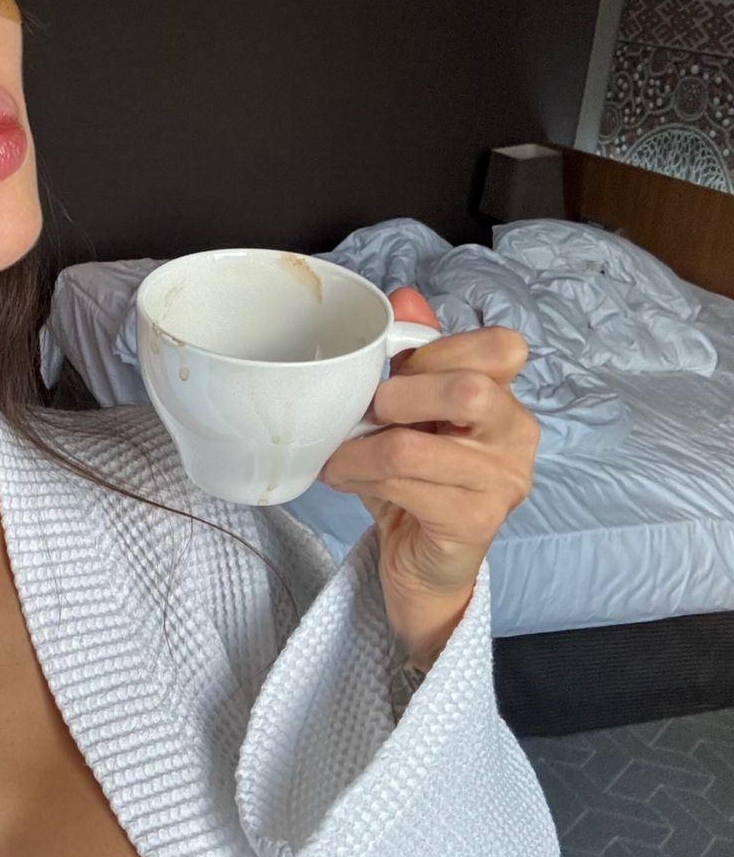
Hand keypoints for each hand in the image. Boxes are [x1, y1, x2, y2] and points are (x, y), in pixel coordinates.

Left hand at [315, 288, 538, 669]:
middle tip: (366, 412)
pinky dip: (361, 476)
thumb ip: (413, 355)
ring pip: (415, 446)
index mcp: (505, 398)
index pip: (501, 347)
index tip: (395, 371)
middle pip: (469, 389)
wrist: (420, 560)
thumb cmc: (414, 479)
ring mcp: (504, 482)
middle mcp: (517, 435)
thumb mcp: (407, 411)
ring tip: (340, 454)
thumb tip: (404, 296)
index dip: (439, 350)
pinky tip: (345, 477)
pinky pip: (406, 485)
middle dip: (399, 394)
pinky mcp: (477, 521)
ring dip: (360, 449)